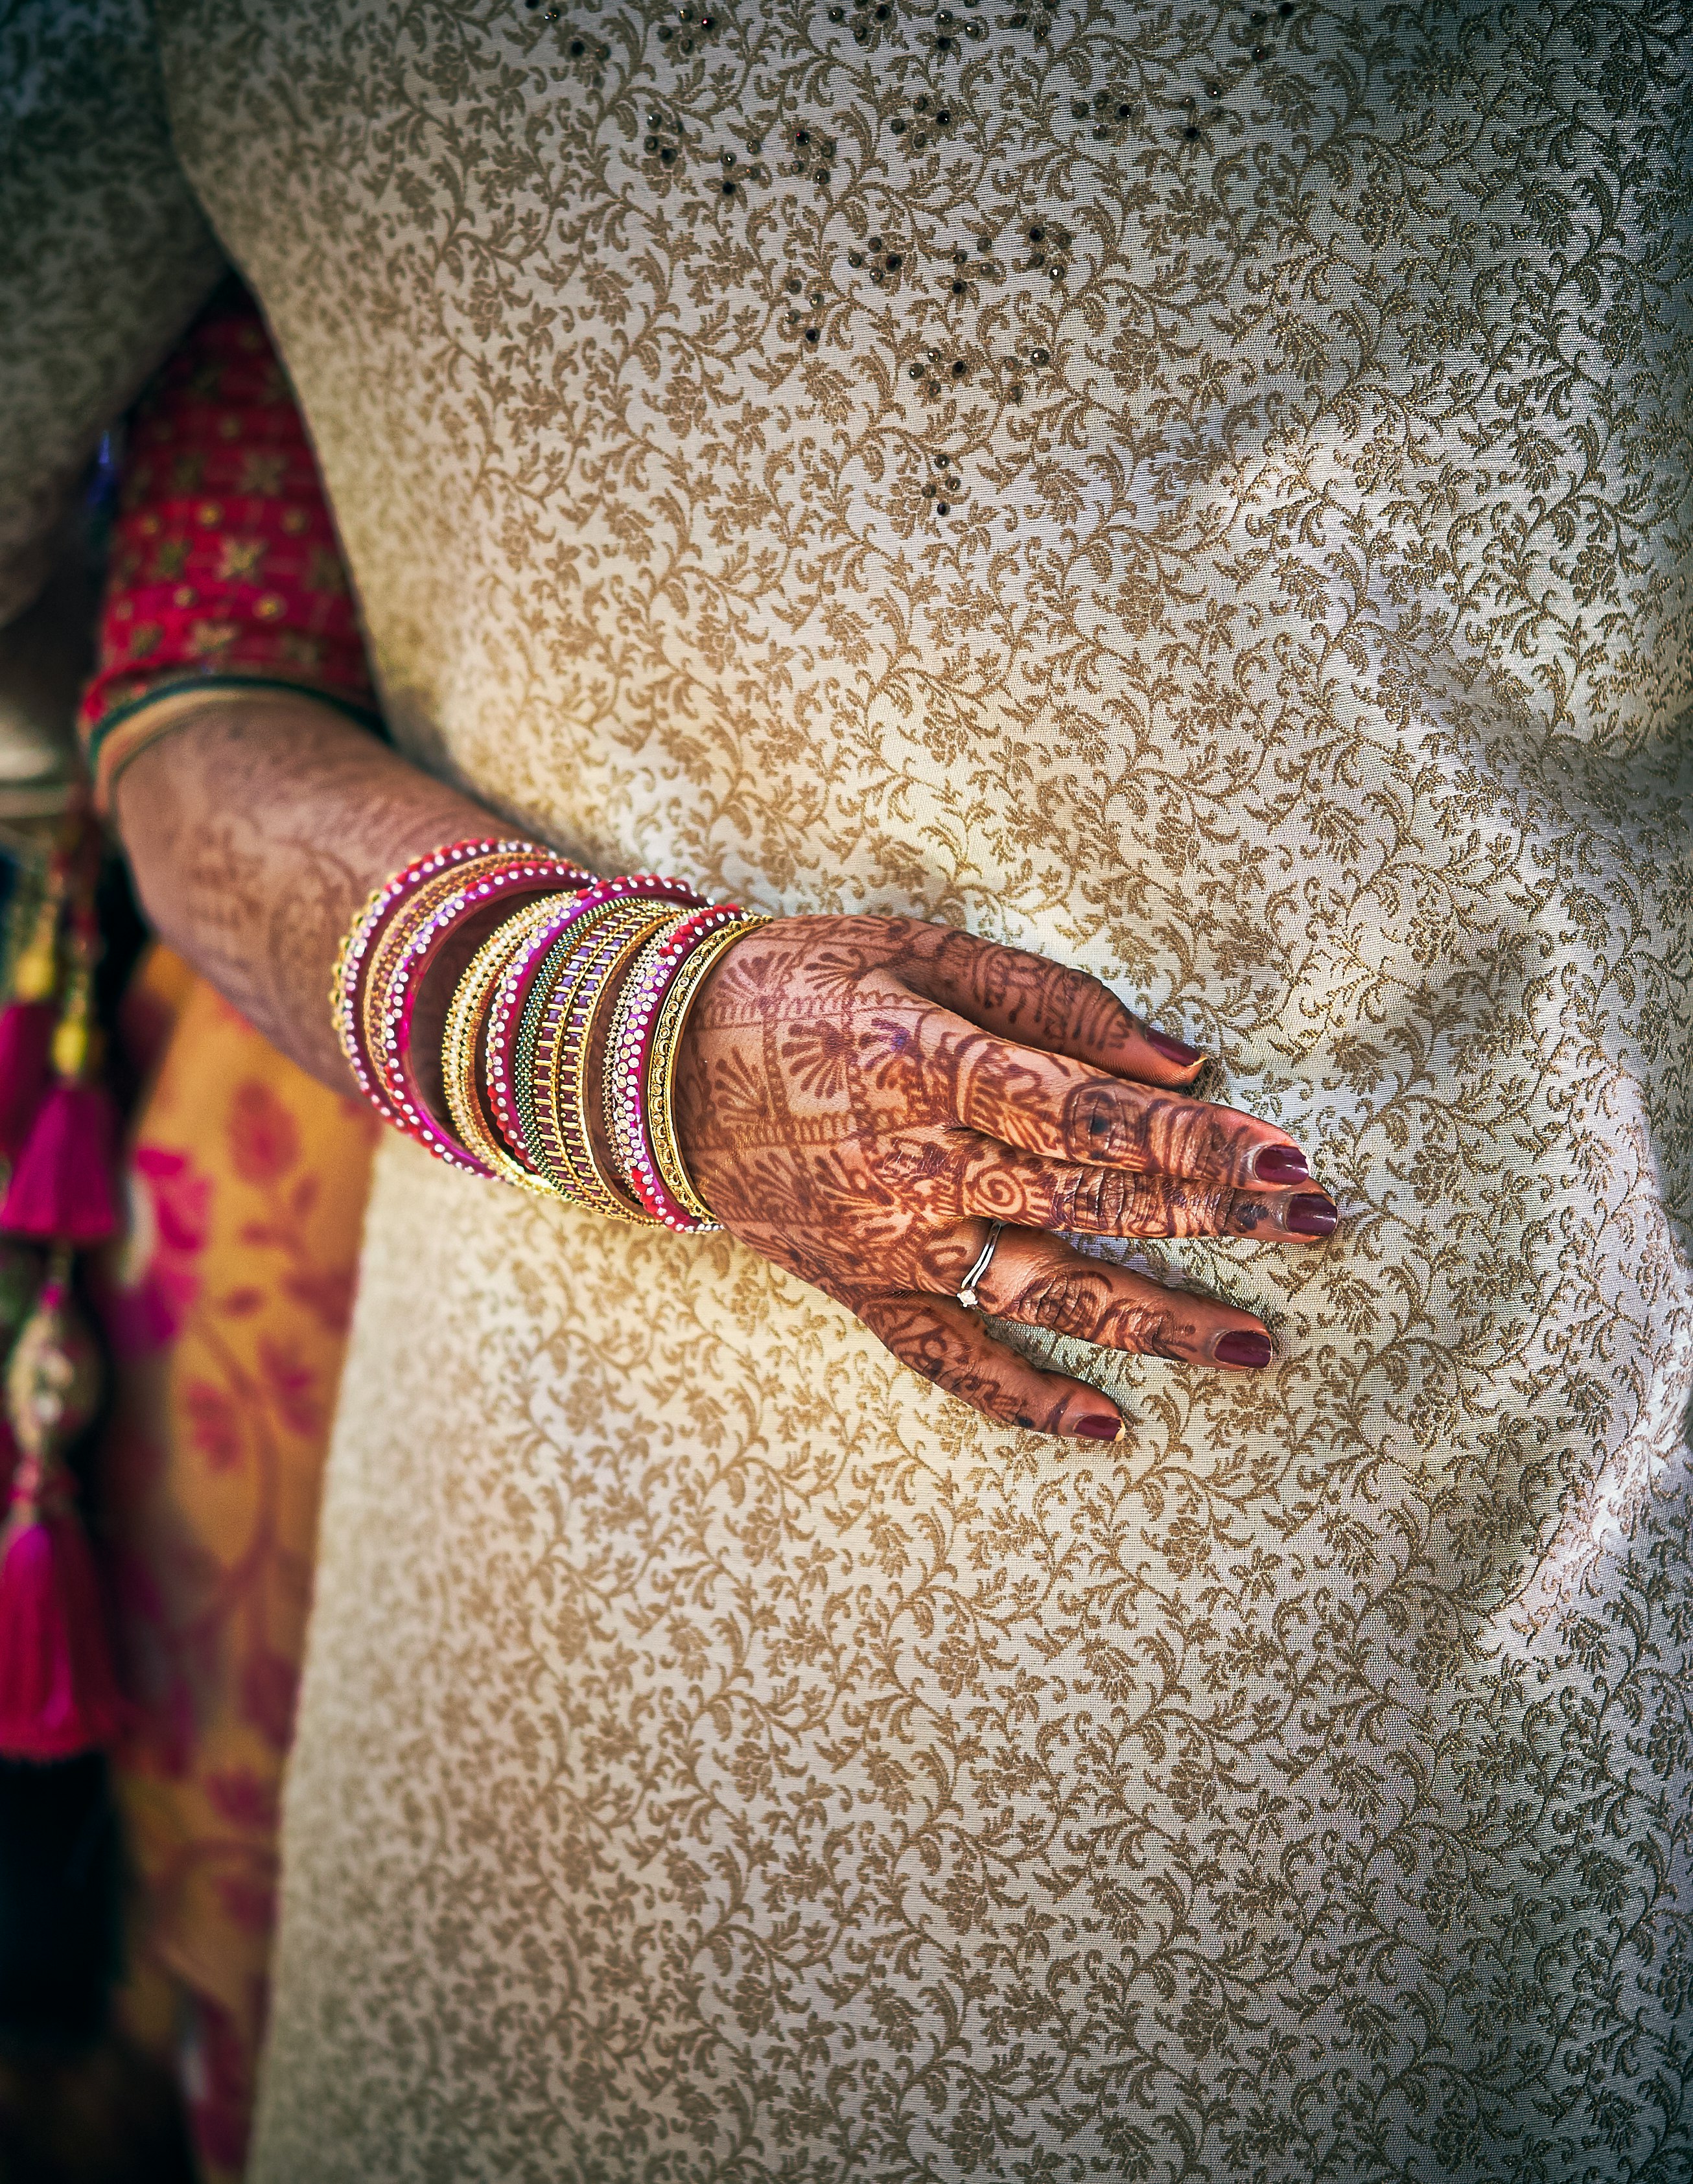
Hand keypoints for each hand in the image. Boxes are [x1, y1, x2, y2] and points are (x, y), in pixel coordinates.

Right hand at [673, 916, 1334, 1440]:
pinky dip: (1024, 1400)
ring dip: (1157, 1325)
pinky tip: (1108, 1427)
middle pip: (1093, 1204)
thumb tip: (1178, 1057)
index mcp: (933, 1066)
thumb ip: (1046, 1001)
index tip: (1289, 1155)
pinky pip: (949, 1360)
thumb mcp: (913, 951)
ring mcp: (891, 1241)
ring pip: (1044, 1294)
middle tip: (1323, 1227)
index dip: (1194, 1142)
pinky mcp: (863, 1290)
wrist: (656, 1069)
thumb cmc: (801, 986)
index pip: (1089, 1114)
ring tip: (1262, 1347)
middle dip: (1217, 1220)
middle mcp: (919, 1166)